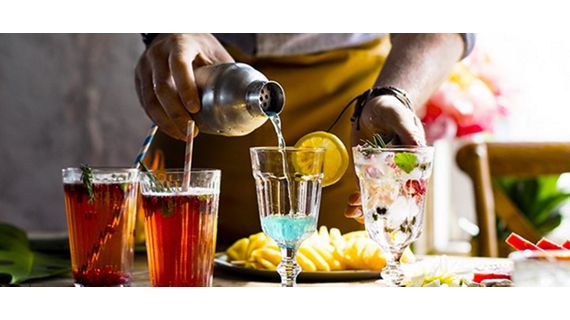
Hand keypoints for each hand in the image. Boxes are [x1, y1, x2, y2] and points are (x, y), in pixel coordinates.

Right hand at [135, 33, 233, 139]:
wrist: (175, 32)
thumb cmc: (200, 47)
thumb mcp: (214, 53)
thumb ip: (223, 73)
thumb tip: (241, 101)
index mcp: (179, 43)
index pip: (178, 65)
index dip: (186, 88)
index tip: (195, 109)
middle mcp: (157, 53)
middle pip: (161, 87)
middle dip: (176, 114)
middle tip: (191, 131)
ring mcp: (145, 65)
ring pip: (150, 99)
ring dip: (165, 121)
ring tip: (182, 135)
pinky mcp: (139, 78)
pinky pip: (145, 103)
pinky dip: (157, 119)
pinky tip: (171, 129)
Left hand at [347, 94, 425, 223]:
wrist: (373, 105)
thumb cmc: (393, 110)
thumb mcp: (401, 119)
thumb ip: (409, 133)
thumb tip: (416, 148)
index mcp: (413, 163)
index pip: (412, 188)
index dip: (403, 203)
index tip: (392, 212)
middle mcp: (398, 171)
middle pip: (393, 197)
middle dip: (379, 209)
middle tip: (365, 213)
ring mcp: (381, 172)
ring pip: (377, 196)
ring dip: (365, 207)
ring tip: (352, 211)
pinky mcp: (366, 170)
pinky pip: (364, 188)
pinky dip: (358, 199)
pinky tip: (350, 206)